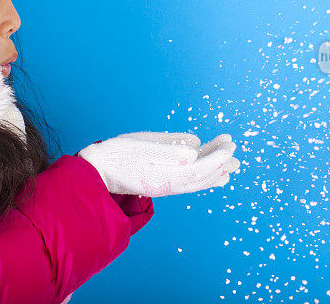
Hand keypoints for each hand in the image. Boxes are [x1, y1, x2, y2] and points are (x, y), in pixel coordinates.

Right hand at [76, 132, 239, 196]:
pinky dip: (199, 170)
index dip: (216, 158)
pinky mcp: (158, 179)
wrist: (93, 170)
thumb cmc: (113, 155)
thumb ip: (168, 149)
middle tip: (236, 150)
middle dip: (220, 163)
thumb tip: (195, 151)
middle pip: (200, 176)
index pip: (198, 170)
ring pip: (194, 178)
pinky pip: (185, 177)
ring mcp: (163, 183)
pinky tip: (206, 162)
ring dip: (213, 167)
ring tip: (230, 158)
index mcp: (163, 177)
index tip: (229, 146)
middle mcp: (167, 184)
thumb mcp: (140, 146)